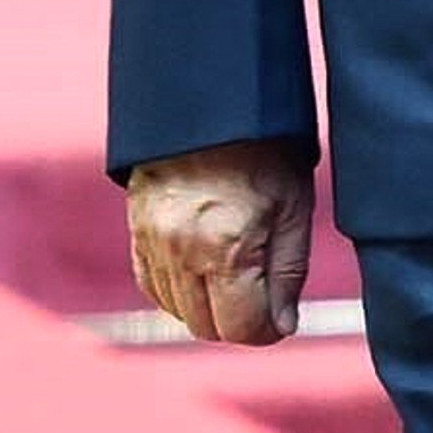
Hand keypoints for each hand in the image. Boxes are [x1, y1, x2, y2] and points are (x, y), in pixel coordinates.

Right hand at [127, 136, 314, 343]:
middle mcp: (182, 252)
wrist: (213, 102)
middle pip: (207, 328)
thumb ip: (289, 273)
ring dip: (210, 307)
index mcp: (227, 246)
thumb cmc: (265, 148)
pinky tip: (204, 270)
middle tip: (265, 296)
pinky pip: (154, 286)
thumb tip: (281, 325)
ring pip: (179, 311)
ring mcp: (153, 244)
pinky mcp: (136, 234)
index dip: (269, 330)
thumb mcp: (295, 205)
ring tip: (238, 274)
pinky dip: (180, 290)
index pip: (243, 328)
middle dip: (240, 322)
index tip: (283, 318)